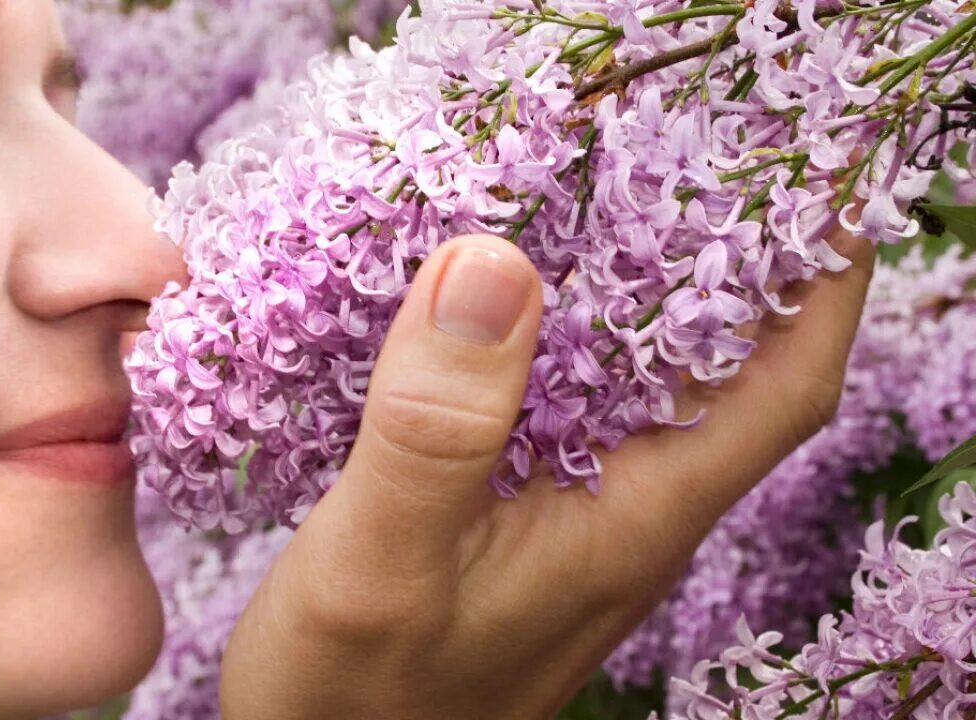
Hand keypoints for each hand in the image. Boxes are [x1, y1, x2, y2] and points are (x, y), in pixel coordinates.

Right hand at [219, 228, 874, 718]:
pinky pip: (572, 412)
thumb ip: (436, 427)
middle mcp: (625, 519)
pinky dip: (562, 343)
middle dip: (733, 264)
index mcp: (629, 526)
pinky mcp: (522, 523)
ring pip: (643, 391)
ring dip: (641, 296)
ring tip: (600, 202)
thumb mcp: (378, 564)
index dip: (822, 286)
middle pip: (723, 378)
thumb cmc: (353, 702)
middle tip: (680, 158)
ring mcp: (576, 523)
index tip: (819, 184)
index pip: (779, 392)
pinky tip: (504, 309)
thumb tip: (493, 264)